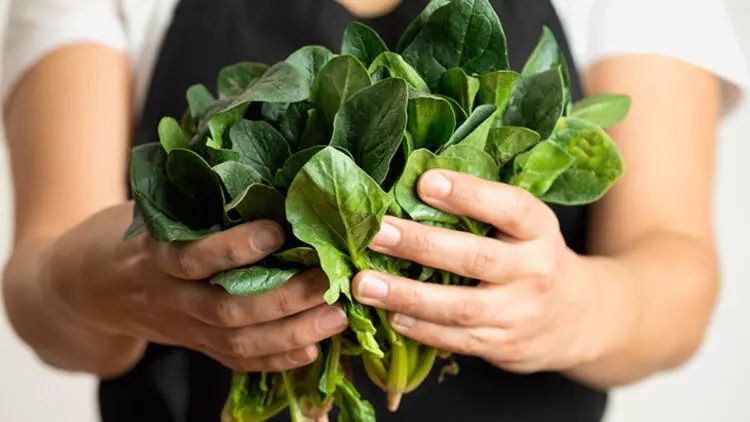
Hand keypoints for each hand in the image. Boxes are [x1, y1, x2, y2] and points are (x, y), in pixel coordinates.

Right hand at [48, 204, 347, 372]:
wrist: (86, 288)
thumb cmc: (130, 235)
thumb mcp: (151, 209)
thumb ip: (193, 197)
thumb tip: (258, 153)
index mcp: (155, 255)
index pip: (193, 257)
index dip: (234, 248)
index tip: (276, 231)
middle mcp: (170, 297)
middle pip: (227, 307)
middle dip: (282, 296)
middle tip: (329, 279)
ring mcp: (183, 327)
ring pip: (237, 339)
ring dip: (291, 331)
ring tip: (336, 315)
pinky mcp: (195, 345)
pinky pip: (235, 360)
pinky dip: (274, 359)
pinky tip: (311, 350)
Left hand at [353, 170, 599, 372]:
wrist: (577, 319)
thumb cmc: (531, 257)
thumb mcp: (524, 226)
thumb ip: (483, 206)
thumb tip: (413, 176)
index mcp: (538, 230)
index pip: (510, 208)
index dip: (469, 195)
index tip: (425, 182)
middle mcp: (534, 270)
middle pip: (477, 258)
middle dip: (421, 244)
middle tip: (376, 232)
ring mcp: (519, 313)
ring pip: (461, 306)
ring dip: (407, 295)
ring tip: (364, 283)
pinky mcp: (503, 345)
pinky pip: (457, 340)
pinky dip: (421, 329)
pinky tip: (389, 316)